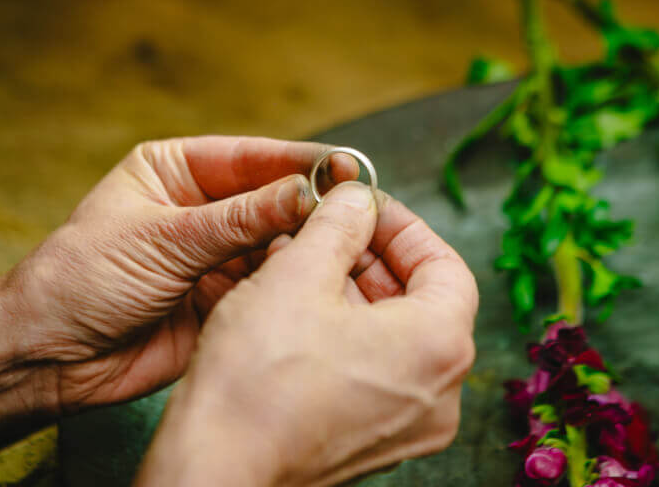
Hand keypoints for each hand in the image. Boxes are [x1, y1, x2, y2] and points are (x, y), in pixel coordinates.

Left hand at [0, 136, 356, 434]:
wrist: (52, 359)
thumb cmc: (82, 280)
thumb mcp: (162, 237)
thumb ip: (239, 218)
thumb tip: (304, 192)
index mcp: (178, 171)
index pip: (252, 157)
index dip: (300, 161)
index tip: (346, 166)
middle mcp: (203, 209)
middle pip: (273, 197)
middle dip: (312, 203)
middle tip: (358, 207)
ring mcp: (217, 253)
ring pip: (278, 241)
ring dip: (307, 242)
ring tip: (348, 242)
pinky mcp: (227, 295)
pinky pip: (271, 281)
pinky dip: (294, 279)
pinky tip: (320, 276)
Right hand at [135, 182, 478, 486]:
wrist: (214, 472)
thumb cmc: (257, 381)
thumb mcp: (297, 275)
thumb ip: (338, 224)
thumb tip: (355, 198)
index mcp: (439, 346)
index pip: (443, 264)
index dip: (401, 225)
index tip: (363, 206)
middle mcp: (440, 393)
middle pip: (421, 299)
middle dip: (371, 256)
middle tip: (329, 229)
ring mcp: (410, 424)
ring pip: (396, 334)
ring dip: (354, 292)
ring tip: (304, 263)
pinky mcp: (376, 441)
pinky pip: (377, 369)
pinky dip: (349, 333)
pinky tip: (301, 310)